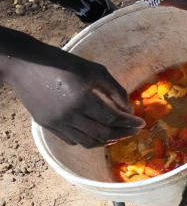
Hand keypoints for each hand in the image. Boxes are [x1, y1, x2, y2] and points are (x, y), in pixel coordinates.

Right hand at [4, 48, 143, 146]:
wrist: (25, 65)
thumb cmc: (64, 63)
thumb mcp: (94, 70)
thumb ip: (114, 90)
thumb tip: (130, 110)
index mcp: (82, 99)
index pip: (112, 118)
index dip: (129, 123)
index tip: (142, 123)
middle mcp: (69, 115)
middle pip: (102, 133)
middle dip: (122, 133)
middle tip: (134, 130)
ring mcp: (56, 123)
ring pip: (88, 142)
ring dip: (107, 141)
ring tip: (119, 135)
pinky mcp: (47, 126)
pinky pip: (72, 140)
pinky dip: (89, 140)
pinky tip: (98, 134)